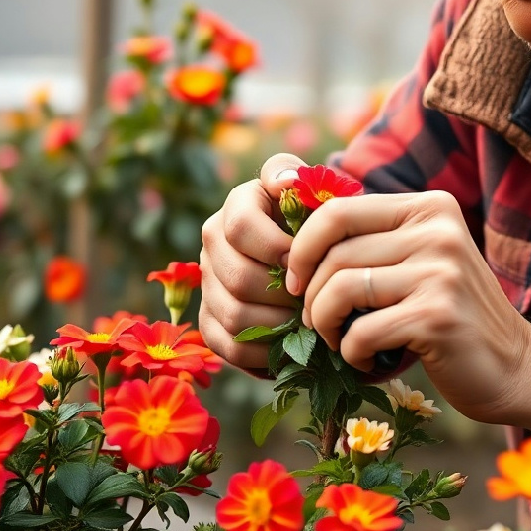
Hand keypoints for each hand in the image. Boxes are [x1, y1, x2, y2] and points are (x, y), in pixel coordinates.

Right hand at [198, 153, 304, 371]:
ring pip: (233, 315)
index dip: (277, 248)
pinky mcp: (210, 321)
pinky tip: (292, 348)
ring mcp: (209, 283)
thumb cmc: (321, 220)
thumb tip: (285, 181)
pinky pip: (228, 347)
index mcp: (237, 206)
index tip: (307, 260)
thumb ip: (297, 176)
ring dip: (277, 325)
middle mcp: (214, 243)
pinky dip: (263, 355)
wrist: (317, 253)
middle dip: (282, 294)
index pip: (241, 227)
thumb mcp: (315, 189)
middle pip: (238, 277)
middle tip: (315, 300)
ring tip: (308, 324)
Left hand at [285, 189, 530, 434]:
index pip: (338, 210)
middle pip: (334, 254)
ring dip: (326, 325)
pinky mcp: (437, 317)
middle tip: (317, 323)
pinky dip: (353, 355)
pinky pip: (361, 332)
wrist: (515, 367)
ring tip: (340, 342)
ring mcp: (441, 272)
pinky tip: (370, 362)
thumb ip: (374, 244)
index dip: (302, 248)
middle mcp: (438, 231)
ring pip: (341, 290)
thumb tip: (291, 245)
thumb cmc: (451, 318)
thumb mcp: (419, 263)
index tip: (295, 281)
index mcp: (430, 207)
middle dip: (310, 295)